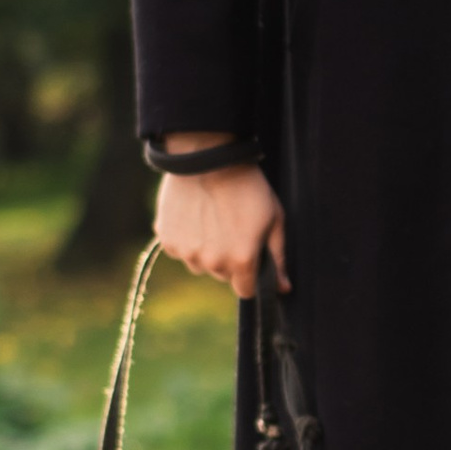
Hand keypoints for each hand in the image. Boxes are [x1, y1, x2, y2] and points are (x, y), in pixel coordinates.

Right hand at [153, 141, 286, 301]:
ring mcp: (186, 252)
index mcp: (241, 261)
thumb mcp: (274, 220)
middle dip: (228, 260)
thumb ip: (278, 258)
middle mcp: (212, 263)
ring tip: (211, 219)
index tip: (250, 259)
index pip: (245, 291)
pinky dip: (186, 239)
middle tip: (231, 228)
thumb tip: (284, 289)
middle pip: (222, 275)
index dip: (250, 277)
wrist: (208, 158)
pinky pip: (179, 250)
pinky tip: (194, 215)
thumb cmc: (248, 187)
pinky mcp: (166, 239)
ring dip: (205, 250)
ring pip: (199, 264)